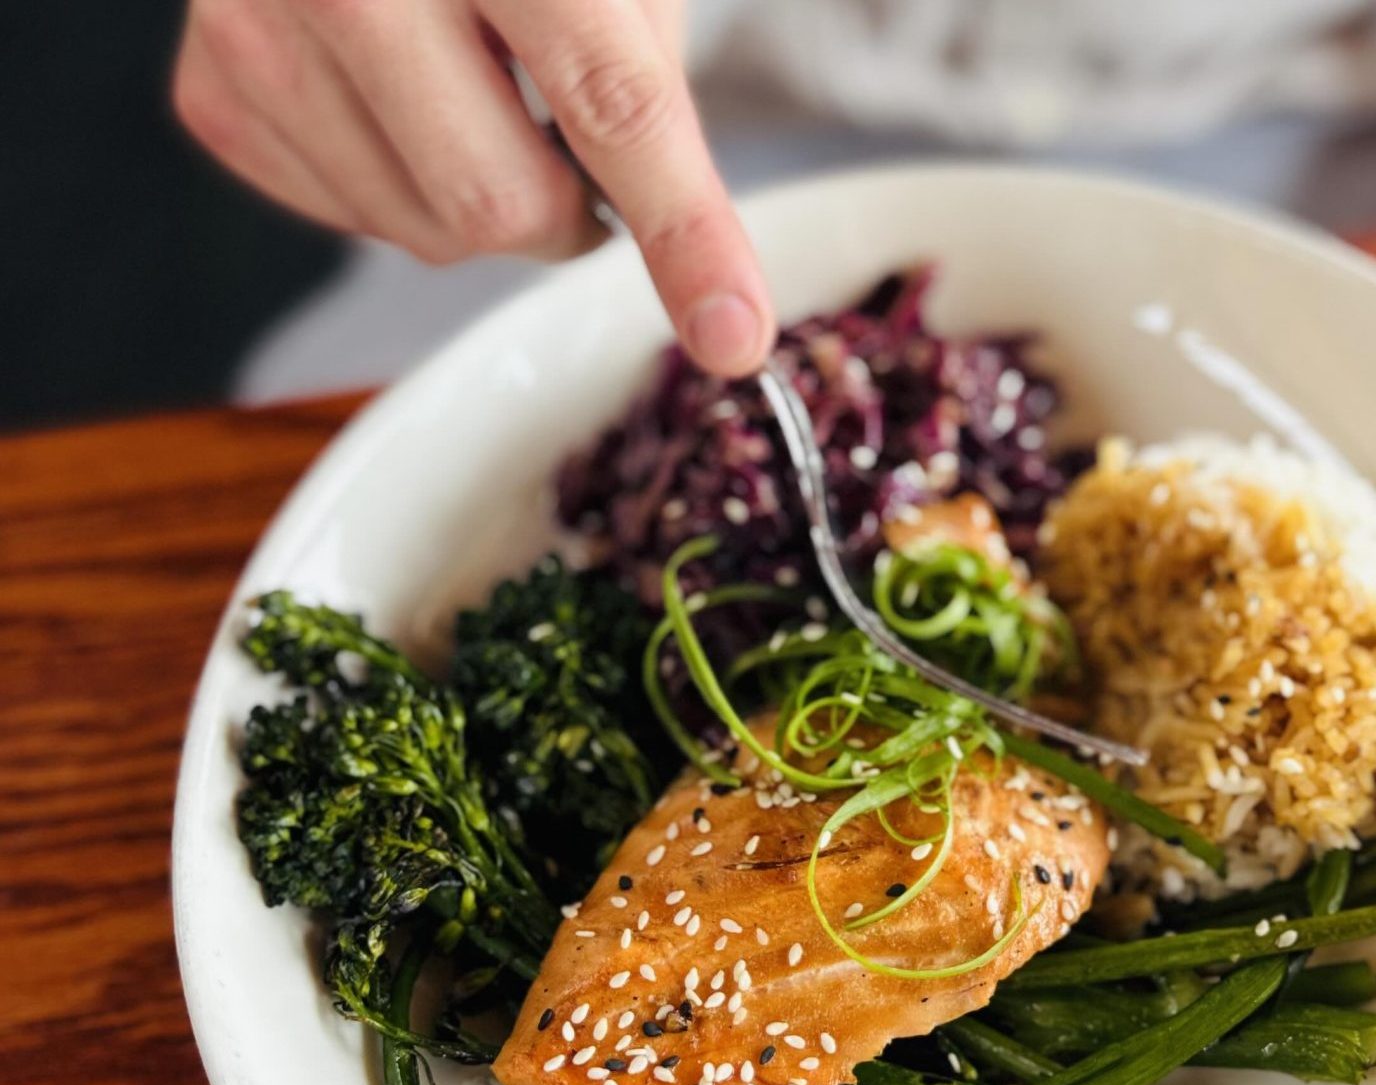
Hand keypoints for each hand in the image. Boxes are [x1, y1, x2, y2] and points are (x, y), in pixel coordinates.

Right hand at [172, 0, 773, 375]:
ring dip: (482, 199)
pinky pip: (347, 217)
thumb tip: (664, 226)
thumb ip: (642, 70)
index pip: (611, 103)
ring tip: (478, 98)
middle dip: (569, 214)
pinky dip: (401, 186)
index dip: (684, 230)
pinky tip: (402, 102)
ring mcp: (257, 27)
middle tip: (579, 158)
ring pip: (421, 233)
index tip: (732, 331)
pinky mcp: (212, 84)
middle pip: (499, 204)